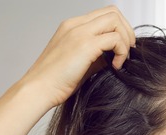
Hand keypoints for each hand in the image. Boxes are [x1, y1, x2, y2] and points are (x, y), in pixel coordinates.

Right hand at [18, 5, 135, 108]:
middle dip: (127, 31)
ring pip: (115, 21)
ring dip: (125, 40)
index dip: (119, 29)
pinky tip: (115, 67)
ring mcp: (79, 33)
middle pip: (113, 12)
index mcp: (72, 27)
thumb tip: (114, 56)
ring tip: (121, 60)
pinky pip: (115, 39)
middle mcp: (76, 25)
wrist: (38, 89)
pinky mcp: (85, 45)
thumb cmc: (55, 81)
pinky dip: (121, 52)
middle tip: (127, 52)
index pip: (104, 14)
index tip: (122, 48)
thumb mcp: (79, 63)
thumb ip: (96, 56)